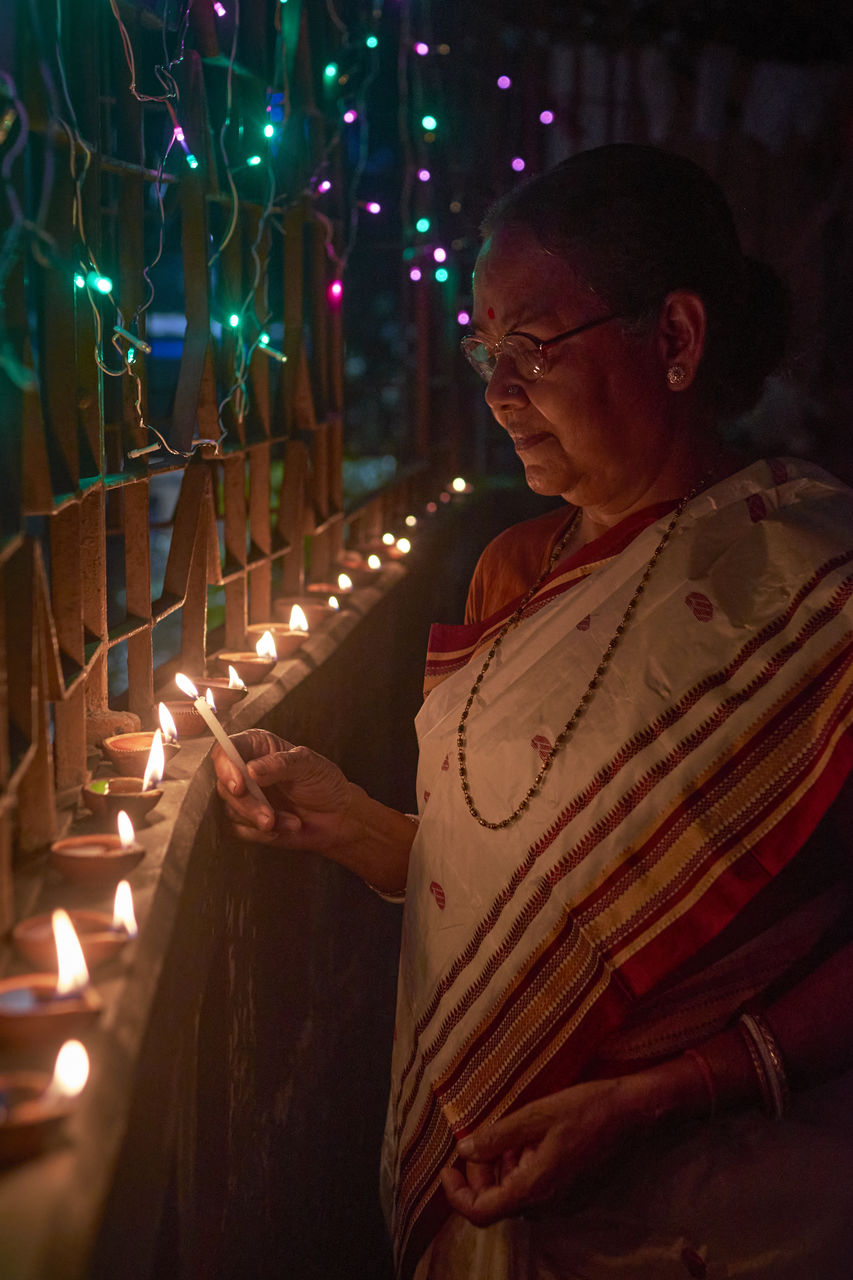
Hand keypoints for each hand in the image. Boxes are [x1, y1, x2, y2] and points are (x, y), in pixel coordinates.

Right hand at [213, 728, 354, 851]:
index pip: (226, 750)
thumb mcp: (308, 765)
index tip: (239, 786)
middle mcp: (245, 769)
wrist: (336, 816)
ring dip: (258, 820)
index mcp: (257, 747)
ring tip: (291, 821)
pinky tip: (283, 828)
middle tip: (269, 816)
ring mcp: (244, 796)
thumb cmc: (324, 782)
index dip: (226, 767)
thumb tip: (250, 769)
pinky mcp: (244, 820)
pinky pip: (236, 830)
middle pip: (223, 784)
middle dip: (247, 804)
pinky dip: (259, 834)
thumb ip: (280, 764)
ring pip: (229, 810)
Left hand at [441, 1077, 644, 1226]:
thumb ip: (498, 1136)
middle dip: (481, 1170)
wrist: (635, 1114)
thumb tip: (464, 1149)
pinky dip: (523, 1165)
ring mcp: (562, 1201)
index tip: (448, 1167)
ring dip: (504, 1165)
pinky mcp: (573, 1192)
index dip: (457, 1194)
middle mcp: (547, 1204)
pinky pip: (536, 1186)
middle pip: (497, 1200)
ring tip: (511, 1129)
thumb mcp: (536, 1114)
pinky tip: (532, 1136)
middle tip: (480, 1134)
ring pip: (516, 1191)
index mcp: (534, 1188)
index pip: (481, 1211)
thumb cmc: (587, 1109)